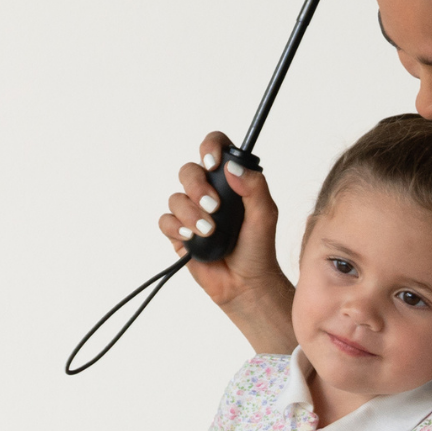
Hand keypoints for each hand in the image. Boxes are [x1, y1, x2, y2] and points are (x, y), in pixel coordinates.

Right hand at [159, 132, 291, 316]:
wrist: (246, 283)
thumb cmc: (258, 247)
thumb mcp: (265, 215)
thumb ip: (254, 187)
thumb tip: (231, 167)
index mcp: (230, 181)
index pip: (216, 148)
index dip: (210, 147)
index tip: (213, 163)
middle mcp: (208, 192)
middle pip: (189, 171)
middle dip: (198, 187)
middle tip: (214, 207)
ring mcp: (192, 212)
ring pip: (175, 197)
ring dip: (191, 213)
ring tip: (209, 231)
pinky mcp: (179, 233)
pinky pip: (166, 221)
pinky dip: (177, 228)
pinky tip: (192, 238)